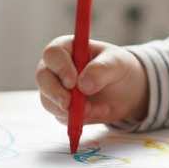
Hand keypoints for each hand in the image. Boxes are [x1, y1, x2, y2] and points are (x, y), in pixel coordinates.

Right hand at [35, 36, 149, 124]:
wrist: (126, 90)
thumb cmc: (119, 68)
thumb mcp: (117, 63)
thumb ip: (102, 70)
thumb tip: (83, 85)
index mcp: (67, 48)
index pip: (53, 54)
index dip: (60, 68)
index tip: (73, 82)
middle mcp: (56, 67)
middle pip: (42, 78)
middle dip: (55, 93)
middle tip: (70, 105)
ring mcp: (56, 88)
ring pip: (48, 101)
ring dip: (72, 110)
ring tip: (102, 107)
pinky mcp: (61, 107)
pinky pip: (60, 116)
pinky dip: (78, 119)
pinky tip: (98, 112)